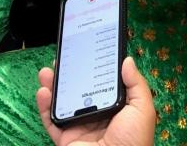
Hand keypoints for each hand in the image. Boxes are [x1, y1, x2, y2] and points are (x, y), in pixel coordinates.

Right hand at [36, 57, 155, 145]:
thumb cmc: (134, 141)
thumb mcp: (142, 109)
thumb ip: (135, 84)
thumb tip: (127, 60)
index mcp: (113, 108)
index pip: (100, 83)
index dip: (92, 67)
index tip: (86, 50)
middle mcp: (94, 115)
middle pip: (77, 90)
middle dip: (68, 73)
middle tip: (63, 57)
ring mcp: (78, 127)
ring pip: (61, 102)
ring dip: (52, 85)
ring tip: (48, 70)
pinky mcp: (65, 138)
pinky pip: (50, 120)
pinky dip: (44, 106)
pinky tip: (44, 91)